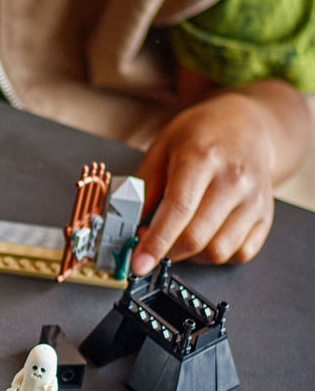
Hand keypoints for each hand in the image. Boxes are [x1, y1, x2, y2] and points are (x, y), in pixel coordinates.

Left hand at [132, 92, 275, 272]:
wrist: (246, 126)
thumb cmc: (199, 136)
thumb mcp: (161, 148)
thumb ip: (143, 187)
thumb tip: (126, 224)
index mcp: (202, 160)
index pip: (178, 210)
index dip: (156, 242)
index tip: (139, 263)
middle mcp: (234, 181)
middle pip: (197, 237)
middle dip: (166, 252)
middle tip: (150, 245)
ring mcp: (254, 200)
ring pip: (219, 251)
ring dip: (190, 256)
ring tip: (177, 237)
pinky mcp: (265, 216)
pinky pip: (241, 253)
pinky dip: (216, 256)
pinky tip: (203, 238)